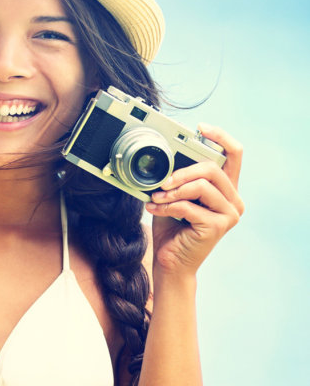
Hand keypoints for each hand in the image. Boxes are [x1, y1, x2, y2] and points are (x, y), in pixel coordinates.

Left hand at [145, 124, 243, 276]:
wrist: (170, 262)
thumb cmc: (171, 227)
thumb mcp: (175, 195)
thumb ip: (179, 177)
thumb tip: (164, 155)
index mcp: (226, 189)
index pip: (234, 154)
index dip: (221, 137)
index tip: (201, 127)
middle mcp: (234, 200)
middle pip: (213, 168)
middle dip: (182, 171)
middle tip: (162, 181)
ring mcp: (230, 214)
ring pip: (202, 186)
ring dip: (173, 190)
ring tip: (156, 197)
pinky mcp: (218, 226)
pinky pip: (189, 206)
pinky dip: (167, 206)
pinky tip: (155, 210)